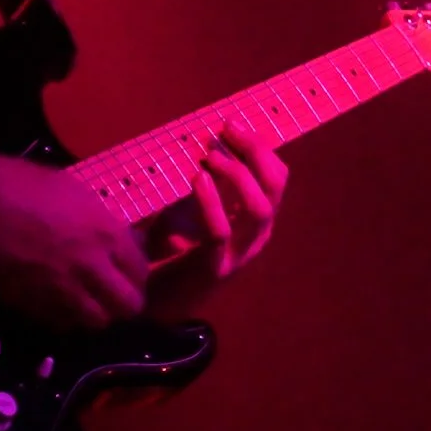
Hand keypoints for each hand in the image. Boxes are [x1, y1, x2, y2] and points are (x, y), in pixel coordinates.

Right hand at [0, 153, 150, 331]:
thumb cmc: (18, 184)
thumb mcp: (73, 192)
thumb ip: (99, 221)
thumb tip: (112, 239)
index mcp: (106, 233)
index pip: (140, 271)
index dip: (136, 276)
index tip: (127, 276)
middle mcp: (91, 267)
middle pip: (127, 305)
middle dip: (124, 303)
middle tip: (113, 297)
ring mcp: (61, 290)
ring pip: (97, 321)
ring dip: (96, 314)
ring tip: (86, 302)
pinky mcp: (31, 305)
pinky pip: (61, 324)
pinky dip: (65, 319)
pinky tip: (57, 304)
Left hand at [140, 120, 288, 309]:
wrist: (154, 306)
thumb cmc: (170, 255)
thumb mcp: (189, 212)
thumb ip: (203, 185)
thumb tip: (200, 141)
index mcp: (255, 221)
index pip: (276, 178)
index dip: (260, 147)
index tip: (231, 124)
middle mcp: (256, 237)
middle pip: (275, 187)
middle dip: (255, 152)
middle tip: (227, 130)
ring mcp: (239, 255)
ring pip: (260, 209)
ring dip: (238, 176)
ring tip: (211, 156)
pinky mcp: (214, 270)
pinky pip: (221, 231)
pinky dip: (211, 202)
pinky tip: (197, 179)